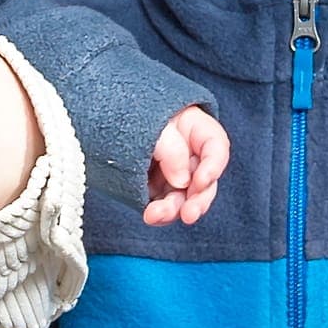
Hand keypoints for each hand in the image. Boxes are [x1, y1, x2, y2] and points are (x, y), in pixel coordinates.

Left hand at [143, 105, 228, 226]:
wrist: (111, 116)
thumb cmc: (135, 112)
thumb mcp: (153, 122)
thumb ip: (171, 149)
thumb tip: (181, 182)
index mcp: (197, 132)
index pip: (216, 148)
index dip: (213, 167)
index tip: (200, 182)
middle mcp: (191, 157)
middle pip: (204, 182)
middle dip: (197, 201)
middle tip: (188, 214)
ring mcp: (175, 175)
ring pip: (184, 199)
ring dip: (173, 210)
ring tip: (155, 215)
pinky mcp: (158, 189)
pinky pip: (165, 206)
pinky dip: (159, 214)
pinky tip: (150, 216)